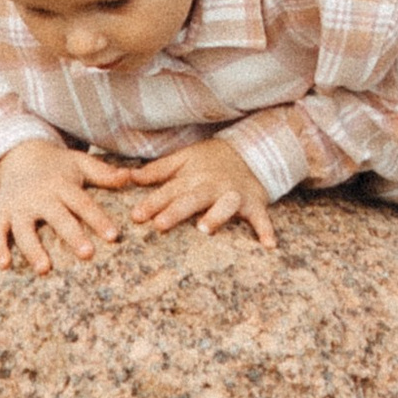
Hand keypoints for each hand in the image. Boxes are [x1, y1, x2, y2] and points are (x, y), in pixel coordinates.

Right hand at [0, 138, 137, 275]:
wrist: (20, 154)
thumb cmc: (57, 165)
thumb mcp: (80, 163)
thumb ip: (104, 173)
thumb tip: (129, 176)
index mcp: (62, 184)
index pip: (82, 203)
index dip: (98, 219)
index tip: (113, 236)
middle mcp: (40, 195)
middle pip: (57, 217)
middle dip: (72, 235)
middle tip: (87, 255)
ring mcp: (18, 205)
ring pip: (24, 228)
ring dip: (33, 249)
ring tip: (44, 268)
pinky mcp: (2, 212)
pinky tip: (4, 265)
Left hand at [120, 136, 278, 246]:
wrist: (250, 152)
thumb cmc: (210, 161)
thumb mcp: (183, 159)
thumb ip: (157, 171)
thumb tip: (128, 177)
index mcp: (192, 177)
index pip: (169, 191)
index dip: (153, 203)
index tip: (136, 216)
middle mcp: (212, 185)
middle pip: (193, 198)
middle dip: (177, 211)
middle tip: (160, 225)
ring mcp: (234, 195)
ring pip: (225, 205)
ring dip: (217, 216)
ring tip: (205, 229)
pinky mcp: (254, 204)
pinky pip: (261, 218)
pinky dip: (266, 230)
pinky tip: (269, 245)